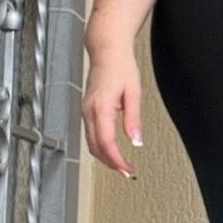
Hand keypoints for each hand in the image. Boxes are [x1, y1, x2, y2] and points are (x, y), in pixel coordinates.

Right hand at [82, 47, 141, 176]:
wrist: (107, 51)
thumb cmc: (120, 66)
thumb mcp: (133, 92)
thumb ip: (133, 118)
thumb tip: (136, 140)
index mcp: (100, 107)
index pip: (106, 142)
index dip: (116, 160)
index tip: (127, 169)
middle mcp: (89, 111)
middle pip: (96, 147)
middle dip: (111, 163)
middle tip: (127, 172)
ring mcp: (86, 111)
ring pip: (91, 143)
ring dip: (105, 157)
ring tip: (121, 165)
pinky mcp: (87, 110)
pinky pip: (91, 134)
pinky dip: (101, 146)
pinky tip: (111, 151)